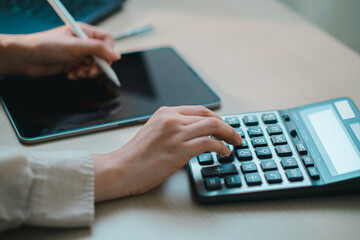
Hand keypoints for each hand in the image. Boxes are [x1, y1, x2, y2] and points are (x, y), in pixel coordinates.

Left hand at [0, 22, 119, 78]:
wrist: (26, 58)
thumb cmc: (46, 46)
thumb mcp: (75, 46)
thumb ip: (97, 49)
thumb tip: (116, 55)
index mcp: (84, 32)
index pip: (106, 40)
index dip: (108, 51)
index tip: (105, 61)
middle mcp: (82, 42)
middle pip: (102, 55)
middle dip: (98, 66)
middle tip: (90, 71)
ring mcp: (77, 54)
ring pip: (94, 65)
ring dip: (88, 72)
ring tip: (78, 73)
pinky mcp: (72, 64)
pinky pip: (84, 72)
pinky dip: (80, 75)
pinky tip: (71, 75)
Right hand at [93, 106, 241, 201]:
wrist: (121, 169)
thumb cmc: (134, 156)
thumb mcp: (153, 132)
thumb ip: (172, 129)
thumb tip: (193, 135)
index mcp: (165, 113)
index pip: (198, 110)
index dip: (215, 117)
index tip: (223, 125)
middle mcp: (172, 119)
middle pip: (209, 115)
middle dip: (226, 125)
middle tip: (234, 134)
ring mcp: (176, 133)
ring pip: (213, 125)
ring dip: (228, 134)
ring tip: (235, 142)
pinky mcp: (180, 149)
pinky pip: (209, 143)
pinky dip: (221, 147)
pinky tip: (224, 152)